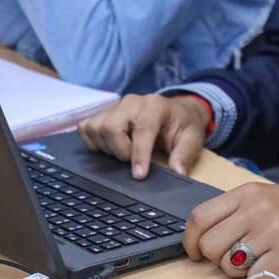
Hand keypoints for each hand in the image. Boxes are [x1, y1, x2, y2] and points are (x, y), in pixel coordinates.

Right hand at [76, 94, 208, 179]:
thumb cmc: (182, 125)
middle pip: (110, 127)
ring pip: (95, 128)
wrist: (176, 112)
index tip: (139, 176)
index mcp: (155, 106)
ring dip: (107, 148)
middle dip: (120, 151)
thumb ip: (184, 155)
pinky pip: (86, 127)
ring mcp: (115, 106)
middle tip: (133, 160)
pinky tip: (109, 147)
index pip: (142, 128)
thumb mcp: (192, 139)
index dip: (138, 154)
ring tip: (124, 152)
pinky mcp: (103, 113)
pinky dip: (93, 142)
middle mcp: (132, 102)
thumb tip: (177, 173)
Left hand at [184, 183, 278, 278]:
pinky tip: (274, 266)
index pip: (200, 217)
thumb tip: (202, 238)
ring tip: (257, 262)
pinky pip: (256, 278)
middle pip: (210, 244)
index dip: (190, 240)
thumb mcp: (265, 198)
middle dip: (216, 260)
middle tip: (233, 260)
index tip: (194, 253)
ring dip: (238, 271)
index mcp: (247, 192)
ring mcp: (274, 230)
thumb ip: (235, 213)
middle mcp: (257, 208)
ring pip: (229, 265)